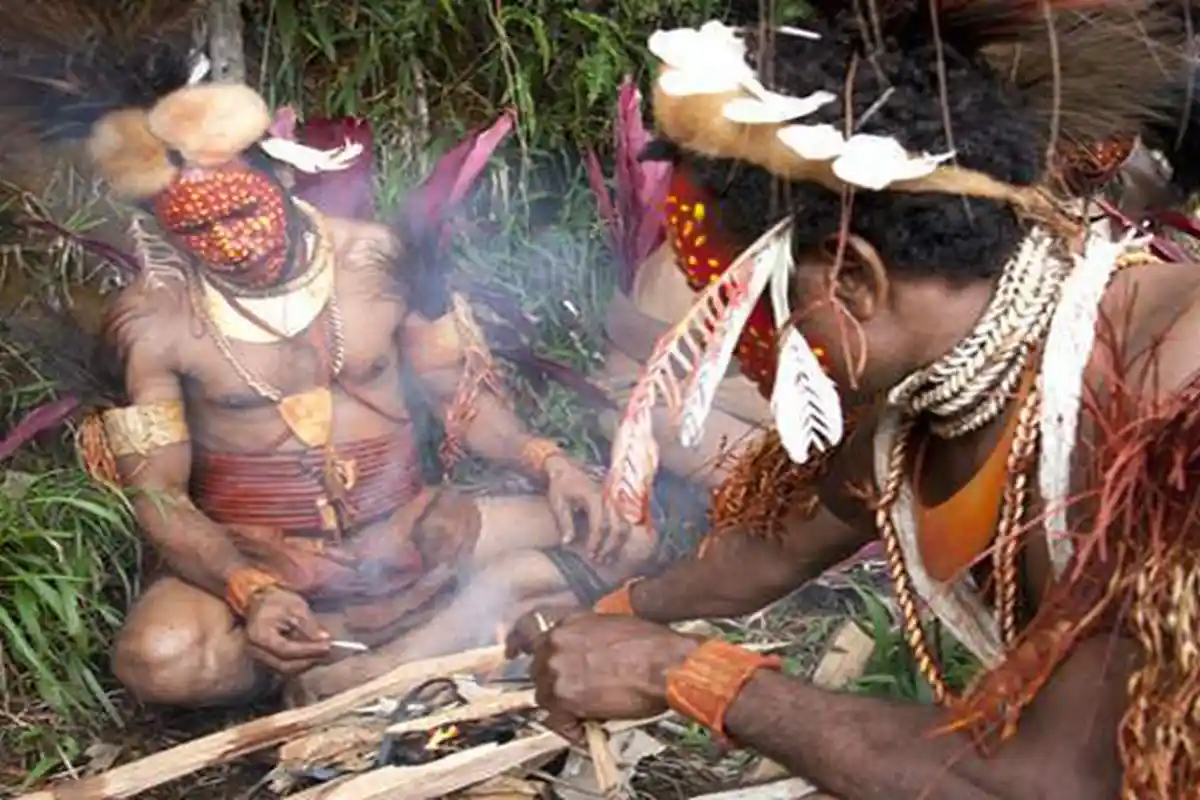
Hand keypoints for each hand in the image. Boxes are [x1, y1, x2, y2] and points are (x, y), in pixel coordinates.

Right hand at [244, 588, 331, 673]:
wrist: (258, 602)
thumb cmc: (276, 602)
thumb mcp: (294, 606)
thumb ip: (308, 624)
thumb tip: (325, 638)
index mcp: (259, 636)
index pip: (286, 649)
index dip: (308, 650)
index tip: (327, 646)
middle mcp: (255, 651)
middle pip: (284, 665)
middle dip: (308, 660)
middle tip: (327, 652)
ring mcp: (258, 658)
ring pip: (284, 669)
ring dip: (305, 664)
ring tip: (322, 654)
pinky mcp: (264, 660)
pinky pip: (282, 667)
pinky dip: (299, 663)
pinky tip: (312, 655)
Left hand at [505, 612, 697, 740]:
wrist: (665, 664)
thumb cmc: (651, 645)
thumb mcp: (612, 625)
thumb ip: (587, 635)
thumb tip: (585, 653)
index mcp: (568, 623)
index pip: (528, 630)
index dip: (518, 643)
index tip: (513, 653)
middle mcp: (555, 642)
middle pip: (538, 669)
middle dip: (553, 683)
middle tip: (577, 695)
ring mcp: (556, 670)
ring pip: (544, 695)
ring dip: (562, 707)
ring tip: (590, 713)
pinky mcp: (564, 698)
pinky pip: (555, 720)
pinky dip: (570, 729)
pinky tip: (588, 730)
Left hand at [544, 456, 631, 561]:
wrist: (566, 468)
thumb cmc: (561, 485)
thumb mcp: (558, 503)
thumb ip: (564, 523)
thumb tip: (567, 543)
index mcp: (595, 496)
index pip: (599, 525)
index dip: (595, 542)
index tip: (590, 554)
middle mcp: (608, 497)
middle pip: (616, 527)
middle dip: (609, 547)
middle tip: (598, 560)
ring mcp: (615, 499)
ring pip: (624, 525)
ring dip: (617, 544)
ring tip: (606, 558)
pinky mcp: (617, 501)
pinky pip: (625, 521)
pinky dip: (621, 536)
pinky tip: (612, 548)